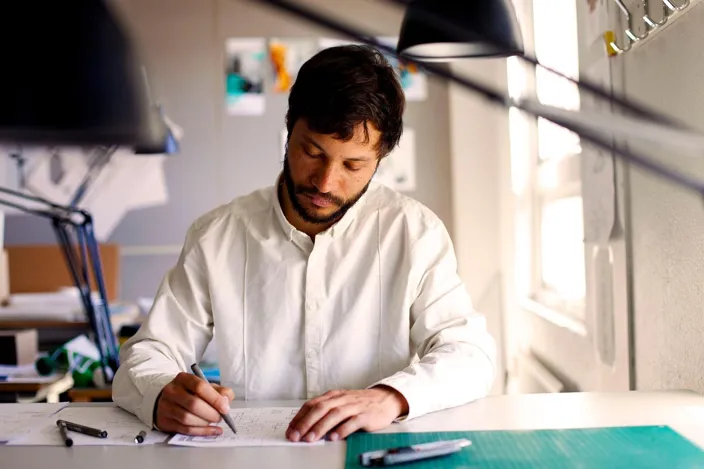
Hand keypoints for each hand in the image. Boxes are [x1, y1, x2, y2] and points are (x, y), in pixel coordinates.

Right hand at [154, 372, 234, 435]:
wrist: (168, 399)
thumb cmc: (191, 392)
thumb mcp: (205, 386)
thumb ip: (219, 391)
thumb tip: (226, 401)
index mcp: (183, 379)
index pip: (200, 387)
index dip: (215, 399)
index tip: (225, 408)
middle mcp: (172, 391)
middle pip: (193, 404)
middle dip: (211, 413)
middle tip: (220, 418)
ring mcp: (166, 407)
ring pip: (187, 418)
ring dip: (205, 423)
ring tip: (213, 422)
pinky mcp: (164, 421)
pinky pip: (184, 429)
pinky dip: (201, 432)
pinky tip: (212, 431)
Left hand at [286, 386, 408, 442]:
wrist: (385, 399)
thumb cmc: (359, 403)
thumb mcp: (340, 403)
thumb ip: (325, 412)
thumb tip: (305, 426)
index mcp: (333, 396)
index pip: (312, 404)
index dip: (300, 417)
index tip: (290, 430)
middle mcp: (342, 399)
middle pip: (321, 408)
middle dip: (306, 423)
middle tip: (296, 436)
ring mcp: (354, 406)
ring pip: (334, 414)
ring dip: (321, 427)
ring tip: (311, 438)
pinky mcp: (366, 415)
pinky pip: (353, 422)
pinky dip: (342, 429)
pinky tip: (334, 437)